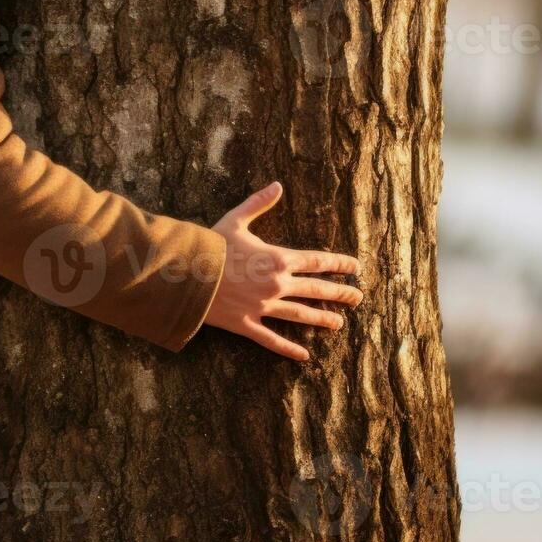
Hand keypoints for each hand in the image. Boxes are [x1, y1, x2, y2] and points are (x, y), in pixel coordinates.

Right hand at [202, 181, 362, 360]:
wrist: (184, 273)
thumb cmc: (209, 246)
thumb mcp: (235, 220)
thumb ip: (258, 204)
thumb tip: (277, 185)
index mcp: (277, 259)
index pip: (317, 261)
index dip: (339, 264)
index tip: (355, 267)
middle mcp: (276, 285)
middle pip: (316, 290)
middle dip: (340, 293)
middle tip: (357, 297)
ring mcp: (262, 307)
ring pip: (300, 315)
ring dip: (322, 319)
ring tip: (339, 324)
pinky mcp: (246, 324)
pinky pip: (272, 339)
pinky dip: (288, 348)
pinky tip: (304, 356)